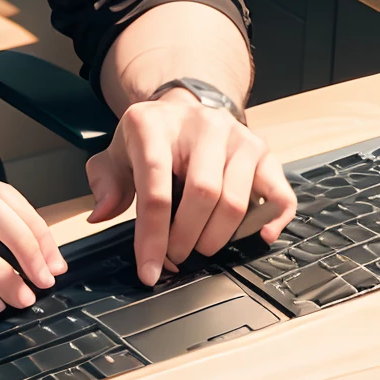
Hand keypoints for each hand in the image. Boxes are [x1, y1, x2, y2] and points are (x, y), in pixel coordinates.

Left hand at [85, 88, 297, 285]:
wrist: (184, 108)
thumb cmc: (151, 140)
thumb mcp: (116, 154)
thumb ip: (105, 183)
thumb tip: (101, 215)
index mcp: (154, 125)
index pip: (155, 188)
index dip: (153, 236)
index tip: (150, 270)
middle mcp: (202, 125)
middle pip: (202, 194)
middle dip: (186, 238)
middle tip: (176, 256)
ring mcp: (237, 137)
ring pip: (236, 199)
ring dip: (217, 236)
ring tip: (200, 247)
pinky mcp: (264, 151)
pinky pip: (279, 193)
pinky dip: (272, 221)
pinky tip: (257, 237)